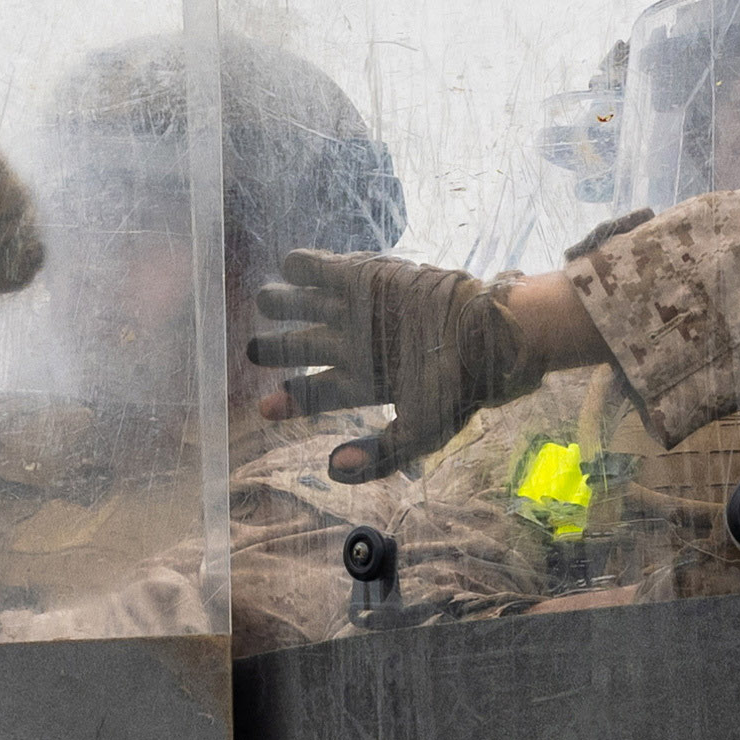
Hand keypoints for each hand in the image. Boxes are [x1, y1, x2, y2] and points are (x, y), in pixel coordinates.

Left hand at [239, 247, 533, 440]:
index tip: (264, 407)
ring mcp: (356, 309)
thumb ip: (379, 456)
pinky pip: (321, 270)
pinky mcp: (364, 276)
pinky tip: (289, 270)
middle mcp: (354, 345)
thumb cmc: (455, 388)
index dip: (288, 399)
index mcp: (364, 382)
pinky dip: (301, 268)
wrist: (484, 335)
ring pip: (304, 305)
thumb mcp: (421, 433)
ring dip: (281, 303)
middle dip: (273, 348)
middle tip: (254, 349)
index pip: (315, 392)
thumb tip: (332, 471)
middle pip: (301, 346)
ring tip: (267, 301)